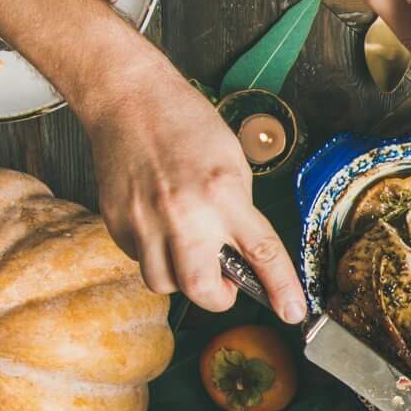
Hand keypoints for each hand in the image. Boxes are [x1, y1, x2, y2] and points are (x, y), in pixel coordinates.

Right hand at [83, 54, 304, 320]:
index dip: (281, 289)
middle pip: (202, 289)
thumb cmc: (185, 124)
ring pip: (164, 283)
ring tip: (187, 249)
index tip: (292, 312)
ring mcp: (145, 220)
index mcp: (222, 192)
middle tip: (224, 284)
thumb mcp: (232, 162)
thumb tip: (242, 255)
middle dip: (218, 296)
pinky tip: (159, 226)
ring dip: (182, 278)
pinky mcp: (118, 222)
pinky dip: (155, 254)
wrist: (129, 99)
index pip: (262, 253)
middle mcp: (183, 212)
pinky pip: (140, 260)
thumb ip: (238, 211)